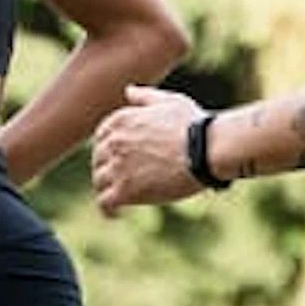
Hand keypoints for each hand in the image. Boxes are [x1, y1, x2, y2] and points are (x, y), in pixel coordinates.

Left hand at [91, 85, 207, 214]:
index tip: (120, 158)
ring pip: (99, 182)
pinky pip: (104, 203)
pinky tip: (117, 214)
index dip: (109, 149)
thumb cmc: (194, 125)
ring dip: (108, 189)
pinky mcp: (125, 191)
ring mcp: (117, 167)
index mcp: (121, 120)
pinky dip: (108, 210)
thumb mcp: (169, 102)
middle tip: (122, 180)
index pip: (102, 137)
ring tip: (119, 198)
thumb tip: (128, 91)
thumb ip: (145, 97)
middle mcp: (113, 142)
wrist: (205, 150)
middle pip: (99, 160)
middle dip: (108, 169)